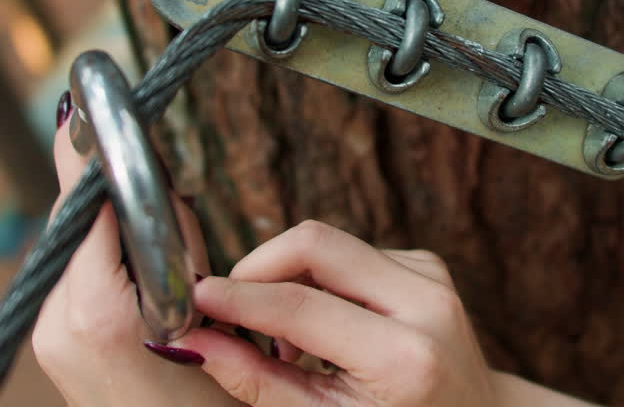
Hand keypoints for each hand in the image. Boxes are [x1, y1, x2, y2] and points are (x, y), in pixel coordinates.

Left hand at [31, 93, 241, 406]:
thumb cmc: (207, 397)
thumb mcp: (207, 311)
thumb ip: (175, 243)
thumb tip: (151, 182)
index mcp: (97, 313)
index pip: (86, 210)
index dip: (85, 160)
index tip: (75, 113)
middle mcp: (57, 320)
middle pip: (74, 223)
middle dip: (108, 196)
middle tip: (154, 204)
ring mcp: (47, 334)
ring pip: (72, 246)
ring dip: (106, 228)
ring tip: (160, 259)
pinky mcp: (51, 340)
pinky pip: (72, 273)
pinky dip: (101, 257)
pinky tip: (137, 272)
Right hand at [170, 220, 500, 406]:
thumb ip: (257, 382)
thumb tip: (193, 342)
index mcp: (403, 357)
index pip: (299, 306)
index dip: (236, 297)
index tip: (194, 297)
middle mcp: (425, 304)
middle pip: (314, 242)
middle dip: (257, 266)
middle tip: (227, 306)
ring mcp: (430, 276)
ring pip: (329, 244)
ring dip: (289, 279)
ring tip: (286, 345)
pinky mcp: (426, 264)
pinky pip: (352, 254)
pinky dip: (322, 283)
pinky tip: (327, 330)